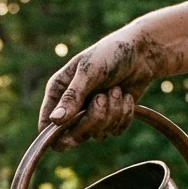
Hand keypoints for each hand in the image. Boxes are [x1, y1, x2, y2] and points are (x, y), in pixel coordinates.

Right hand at [40, 26, 177, 150]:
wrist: (141, 52)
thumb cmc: (110, 54)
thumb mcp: (89, 71)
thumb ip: (72, 96)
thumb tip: (55, 121)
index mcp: (58, 93)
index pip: (46, 127)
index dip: (56, 134)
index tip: (74, 125)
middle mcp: (71, 107)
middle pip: (73, 136)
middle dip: (93, 118)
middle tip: (102, 97)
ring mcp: (91, 115)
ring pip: (97, 134)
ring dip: (112, 113)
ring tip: (116, 90)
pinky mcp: (110, 119)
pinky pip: (115, 131)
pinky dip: (124, 115)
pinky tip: (127, 97)